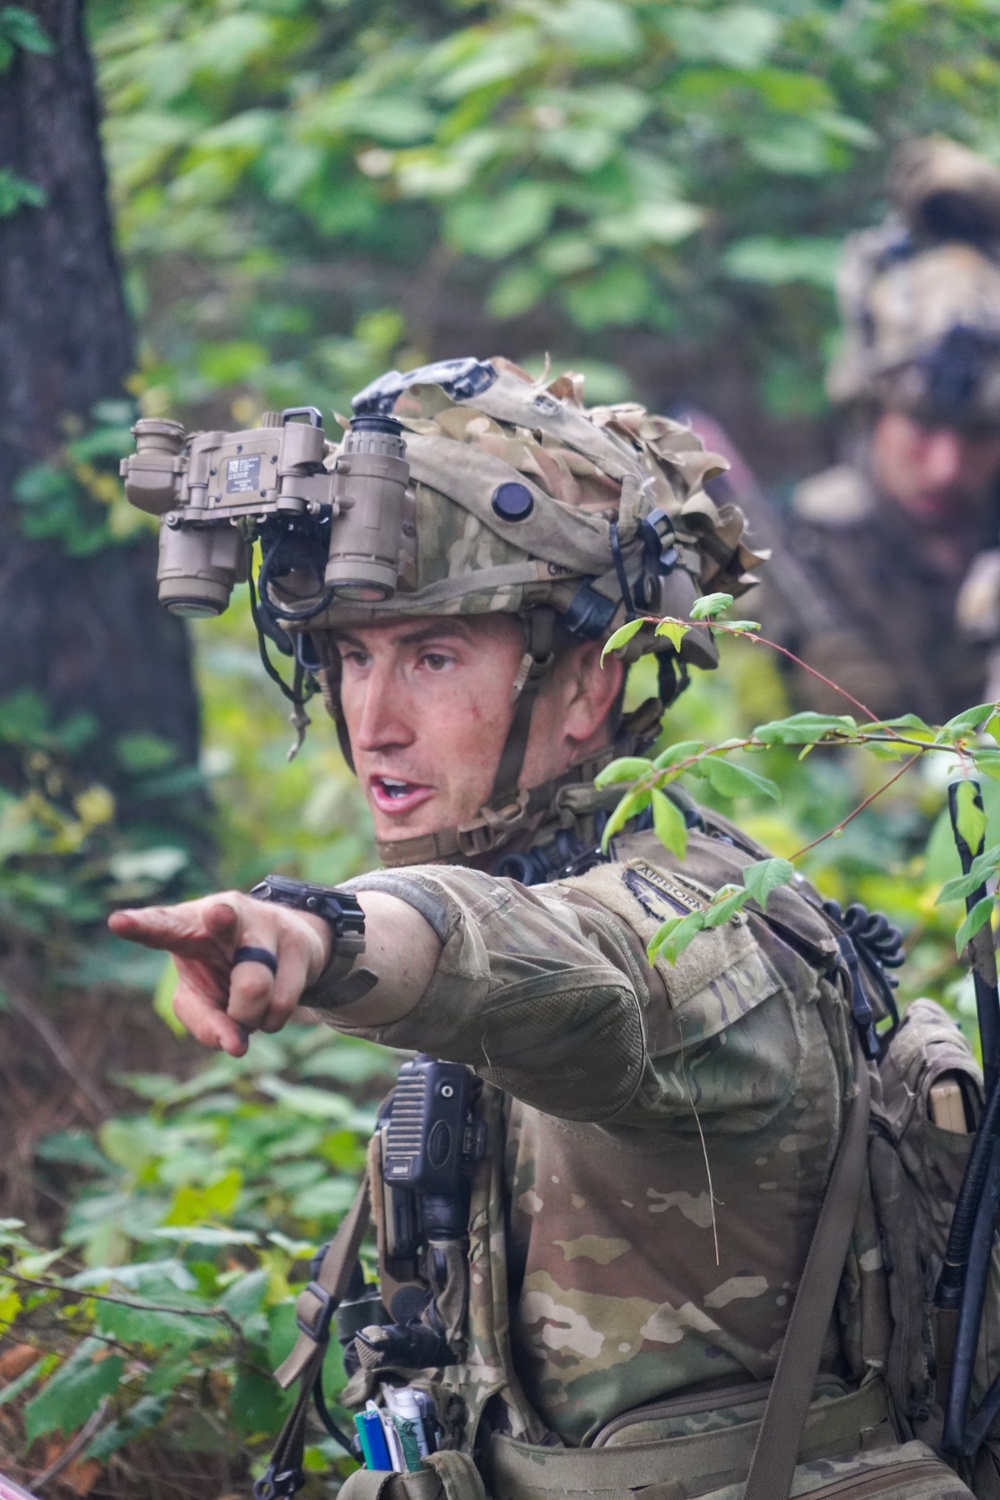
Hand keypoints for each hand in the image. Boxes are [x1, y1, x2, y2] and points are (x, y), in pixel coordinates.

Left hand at [108, 892, 330, 1055]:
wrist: (291, 944)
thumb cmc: (227, 970)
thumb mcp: (204, 997)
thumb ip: (205, 1023)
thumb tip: (236, 1046)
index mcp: (188, 925)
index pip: (161, 925)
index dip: (141, 925)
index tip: (117, 923)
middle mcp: (226, 914)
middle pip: (222, 919)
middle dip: (220, 918)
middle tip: (218, 915)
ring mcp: (265, 924)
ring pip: (254, 986)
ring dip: (248, 1016)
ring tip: (245, 1005)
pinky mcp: (297, 942)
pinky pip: (280, 1003)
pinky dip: (270, 1019)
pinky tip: (270, 1002)